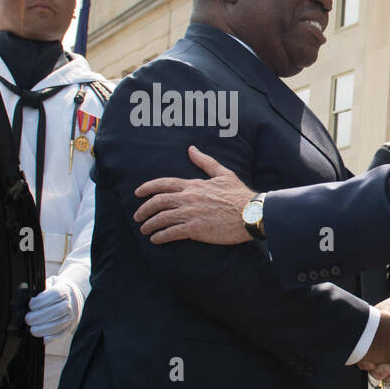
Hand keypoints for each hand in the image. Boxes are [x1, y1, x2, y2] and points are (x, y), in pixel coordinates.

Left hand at [25, 275, 80, 338]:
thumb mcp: (46, 285)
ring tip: (33, 329)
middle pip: (57, 311)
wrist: (71, 297)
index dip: (40, 301)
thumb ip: (36, 290)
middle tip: (28, 319)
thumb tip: (21, 292)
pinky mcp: (70, 327)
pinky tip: (44, 338)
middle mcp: (71, 303)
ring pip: (60, 324)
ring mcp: (72, 316)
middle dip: (39, 317)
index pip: (55, 294)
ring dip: (44, 328)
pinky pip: (63, 334)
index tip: (31, 306)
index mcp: (64, 290)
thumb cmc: (53, 292)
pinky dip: (53, 338)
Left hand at [134, 147, 253, 243]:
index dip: (147, 188)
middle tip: (137, 216)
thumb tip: (192, 149)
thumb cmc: (240, 194)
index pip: (163, 184)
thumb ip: (205, 162)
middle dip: (143, 209)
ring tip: (145, 230)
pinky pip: (170, 233)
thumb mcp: (223, 173)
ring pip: (161, 218)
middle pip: (157, 202)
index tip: (137, 193)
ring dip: (149, 225)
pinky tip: (156, 239)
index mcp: (193, 185)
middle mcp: (188, 198)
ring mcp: (190, 213)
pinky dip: (160, 236)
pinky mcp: (194, 229)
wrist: (252, 213)